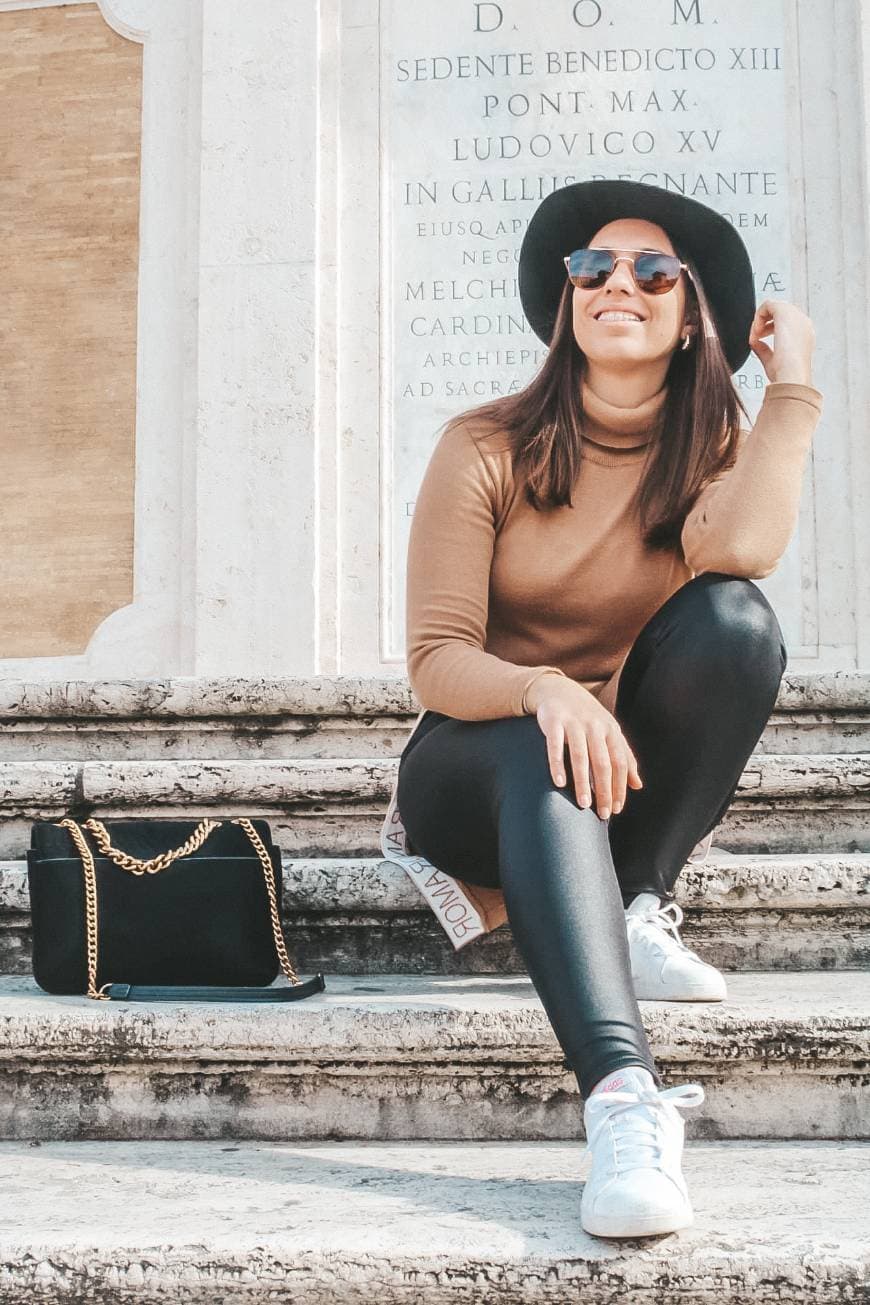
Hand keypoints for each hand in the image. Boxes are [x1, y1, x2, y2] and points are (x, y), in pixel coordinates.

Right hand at [525, 674, 642, 819]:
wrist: (558, 690)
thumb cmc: (587, 717)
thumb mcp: (609, 733)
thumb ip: (624, 757)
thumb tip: (637, 786)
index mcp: (611, 730)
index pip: (620, 762)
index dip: (619, 787)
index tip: (616, 808)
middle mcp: (595, 726)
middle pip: (602, 762)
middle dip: (604, 789)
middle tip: (602, 813)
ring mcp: (574, 723)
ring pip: (580, 756)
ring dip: (583, 782)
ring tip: (583, 803)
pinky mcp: (554, 721)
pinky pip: (555, 745)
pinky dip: (557, 764)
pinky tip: (559, 782)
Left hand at [748, 299, 815, 384]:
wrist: (791, 376)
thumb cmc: (785, 374)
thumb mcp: (773, 361)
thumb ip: (764, 350)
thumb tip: (755, 343)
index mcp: (802, 334)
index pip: (785, 322)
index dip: (769, 328)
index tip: (759, 341)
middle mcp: (802, 323)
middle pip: (780, 312)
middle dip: (764, 322)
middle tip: (755, 337)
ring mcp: (796, 316)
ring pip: (774, 306)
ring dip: (760, 320)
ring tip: (755, 335)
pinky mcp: (786, 313)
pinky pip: (768, 304)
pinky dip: (758, 317)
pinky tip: (756, 331)